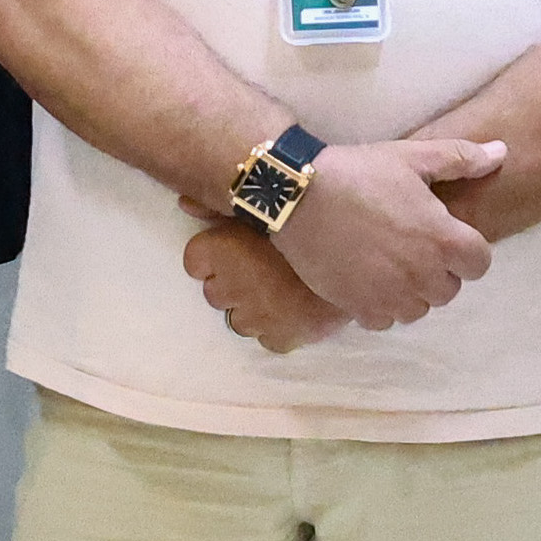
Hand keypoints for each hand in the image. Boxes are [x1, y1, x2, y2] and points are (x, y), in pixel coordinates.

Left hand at [181, 217, 342, 352]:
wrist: (357, 240)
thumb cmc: (308, 211)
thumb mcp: (261, 200)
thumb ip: (217, 204)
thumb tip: (183, 203)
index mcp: (220, 249)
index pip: (195, 262)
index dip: (214, 256)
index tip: (236, 250)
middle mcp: (230, 286)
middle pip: (216, 294)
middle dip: (234, 283)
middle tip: (264, 269)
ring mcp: (256, 315)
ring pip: (240, 321)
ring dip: (255, 308)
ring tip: (282, 290)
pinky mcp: (284, 336)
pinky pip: (271, 340)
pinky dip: (281, 329)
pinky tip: (297, 309)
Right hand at [270, 134, 503, 326]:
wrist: (297, 195)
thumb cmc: (359, 172)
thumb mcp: (413, 156)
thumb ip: (462, 157)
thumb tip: (502, 153)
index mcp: (442, 239)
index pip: (480, 264)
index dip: (467, 251)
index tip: (446, 237)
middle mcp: (421, 275)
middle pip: (450, 290)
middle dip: (438, 272)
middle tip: (414, 247)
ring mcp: (389, 294)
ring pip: (418, 310)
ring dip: (411, 292)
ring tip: (390, 265)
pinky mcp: (358, 306)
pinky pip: (384, 320)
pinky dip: (380, 305)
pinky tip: (367, 280)